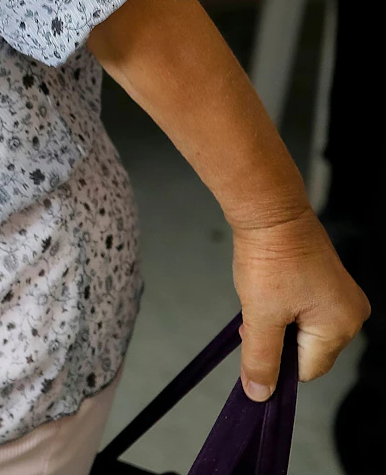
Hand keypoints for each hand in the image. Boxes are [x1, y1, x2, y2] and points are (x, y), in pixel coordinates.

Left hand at [230, 209, 369, 400]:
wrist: (269, 211)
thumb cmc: (270, 259)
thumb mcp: (260, 316)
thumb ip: (261, 359)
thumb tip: (260, 395)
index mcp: (342, 327)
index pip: (306, 370)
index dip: (276, 361)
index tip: (254, 337)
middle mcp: (351, 314)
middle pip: (307, 351)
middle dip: (277, 339)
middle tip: (257, 312)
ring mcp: (342, 297)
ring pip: (303, 331)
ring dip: (278, 322)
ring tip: (263, 296)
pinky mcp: (328, 283)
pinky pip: (305, 311)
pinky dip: (283, 307)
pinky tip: (270, 289)